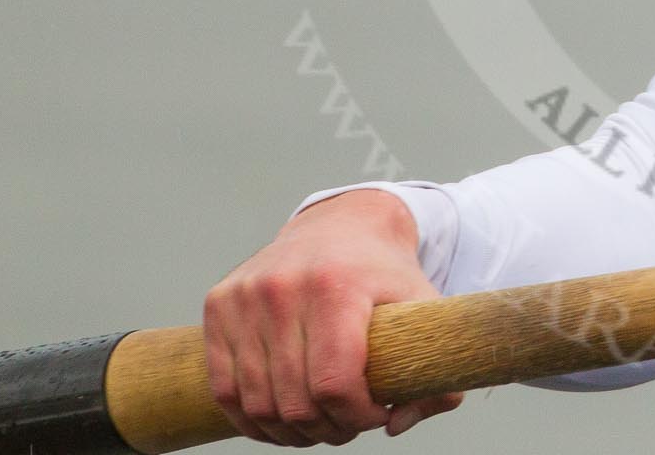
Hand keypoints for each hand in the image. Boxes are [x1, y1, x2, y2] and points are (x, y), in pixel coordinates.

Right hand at [202, 190, 464, 444]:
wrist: (341, 222)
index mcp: (336, 286)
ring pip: (257, 403)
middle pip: (295, 401)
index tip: (377, 415)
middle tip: (348, 424)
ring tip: (319, 424)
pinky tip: (282, 420)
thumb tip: (396, 425)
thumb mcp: (425, 309)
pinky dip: (252, 419)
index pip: (335, 383)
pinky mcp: (219, 305)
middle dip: (328, 429)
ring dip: (290, 432)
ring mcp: (244, 296)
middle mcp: (282, 287)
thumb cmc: (384, 273)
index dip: (358, 416)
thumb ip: (435, 371)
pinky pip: (225, 390)